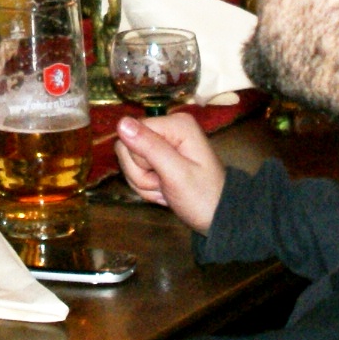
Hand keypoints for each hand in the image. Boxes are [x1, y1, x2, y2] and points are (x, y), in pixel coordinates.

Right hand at [114, 113, 225, 233]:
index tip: (160, 174)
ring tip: (166, 189)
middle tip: (164, 185)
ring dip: (143, 182)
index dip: (139, 158)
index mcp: (176, 124)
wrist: (216, 217)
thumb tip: (121, 122)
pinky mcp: (159, 157)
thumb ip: (149, 147)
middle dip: (141, 173)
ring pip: (129, 160)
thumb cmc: (202, 197)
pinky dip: (146, 186)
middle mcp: (168, 128)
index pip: (132, 131)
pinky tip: (164, 191)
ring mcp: (163, 143)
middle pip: (128, 146)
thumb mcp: (176, 174)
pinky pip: (135, 169)